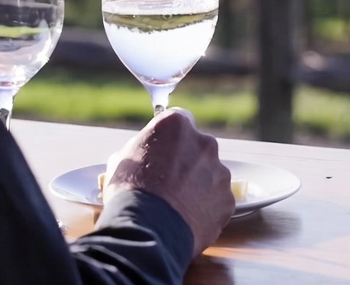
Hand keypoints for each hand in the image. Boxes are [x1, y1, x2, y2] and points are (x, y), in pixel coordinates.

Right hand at [104, 108, 234, 254]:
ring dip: (198, 186)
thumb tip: (143, 153)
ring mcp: (220, 172)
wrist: (147, 229)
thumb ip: (141, 149)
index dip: (169, 137)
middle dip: (186, 162)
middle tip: (168, 182)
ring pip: (210, 175)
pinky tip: (187, 220)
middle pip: (198, 148)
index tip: (163, 149)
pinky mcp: (227, 199)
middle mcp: (204, 143)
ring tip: (176, 206)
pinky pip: (217, 201)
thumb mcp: (121, 159)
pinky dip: (206, 209)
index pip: (178, 120)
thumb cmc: (129, 191)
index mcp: (177, 125)